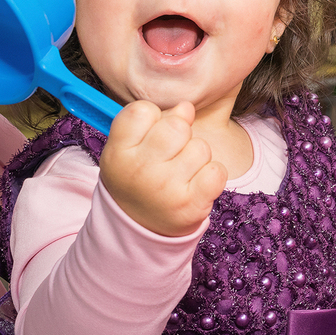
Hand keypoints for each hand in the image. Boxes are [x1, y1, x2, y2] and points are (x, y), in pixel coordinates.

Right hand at [99, 101, 227, 236]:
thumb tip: (187, 108)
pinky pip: (217, 170)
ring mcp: (166, 189)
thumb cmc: (137, 176)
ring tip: (181, 172)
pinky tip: (196, 183)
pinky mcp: (191, 205)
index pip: (143, 110)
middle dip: (180, 133)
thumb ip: (154, 121)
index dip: (153, 118)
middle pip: (178, 126)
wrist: (139, 227)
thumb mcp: (129, 147)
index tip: (149, 134)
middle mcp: (140, 171)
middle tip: (170, 153)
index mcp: (118, 152)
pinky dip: (212, 174)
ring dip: (197, 156)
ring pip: (201, 147)